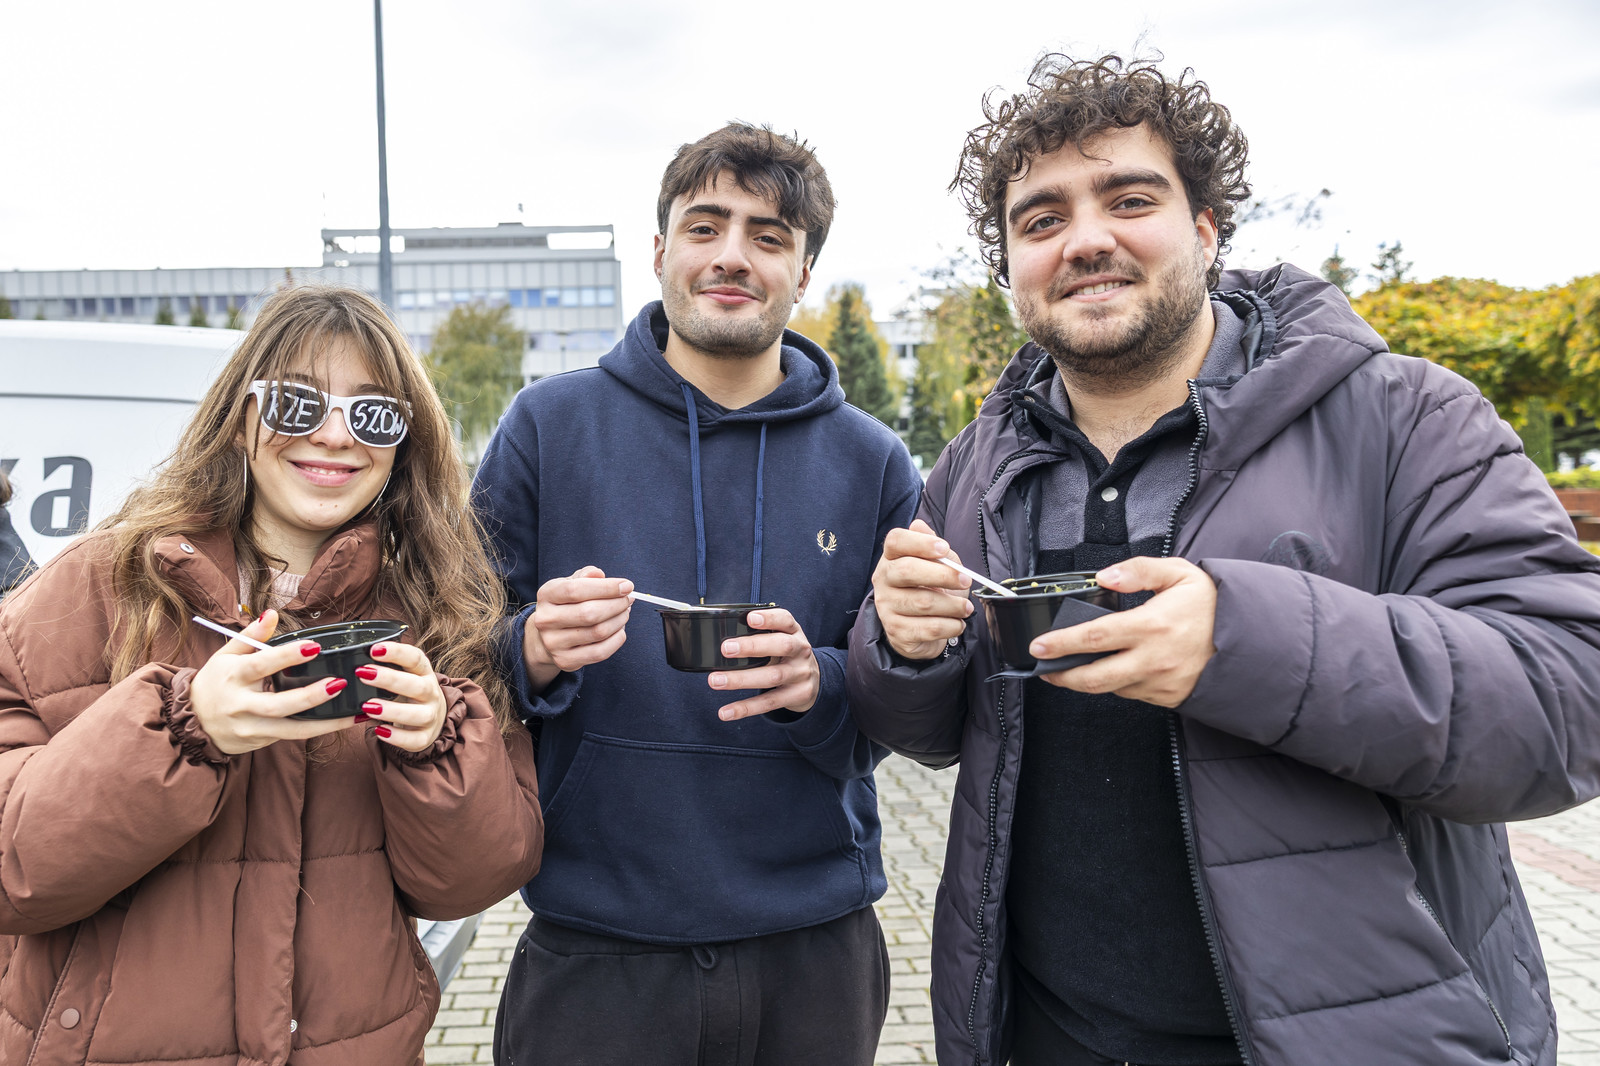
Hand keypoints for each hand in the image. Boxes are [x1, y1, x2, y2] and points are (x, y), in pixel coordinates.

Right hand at [189, 609, 359, 754]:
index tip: (314, 647)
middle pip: (277, 704)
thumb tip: (272, 612)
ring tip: (352, 714)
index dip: (286, 656)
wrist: (190, 722)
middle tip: (338, 683)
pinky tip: (342, 723)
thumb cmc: (215, 682)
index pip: (261, 664)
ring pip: (290, 730)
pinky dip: (317, 730)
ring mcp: (250, 727)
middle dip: (309, 696)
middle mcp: (240, 704)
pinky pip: (291, 737)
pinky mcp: (259, 741)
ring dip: (324, 723)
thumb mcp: (226, 655)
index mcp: (232, 676)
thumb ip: (251, 635)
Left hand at [353, 641, 448, 751]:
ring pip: (418, 714)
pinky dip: (397, 737)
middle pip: (417, 686)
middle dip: (390, 679)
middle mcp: (431, 692)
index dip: (397, 652)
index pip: (416, 658)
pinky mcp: (425, 737)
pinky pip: (414, 739)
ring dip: (392, 710)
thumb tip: (350, 660)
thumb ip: (385, 667)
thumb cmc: (408, 692)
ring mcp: (431, 716)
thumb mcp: (404, 675)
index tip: (374, 649)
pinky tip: (379, 731)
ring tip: (368, 707)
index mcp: (424, 672)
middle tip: (363, 674)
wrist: (432, 718)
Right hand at [524, 566, 632, 691]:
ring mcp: (553, 643)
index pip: (575, 590)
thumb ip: (586, 576)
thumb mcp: (572, 584)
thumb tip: (599, 574)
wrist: (549, 636)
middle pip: (589, 613)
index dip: (606, 587)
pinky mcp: (565, 661)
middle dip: (616, 605)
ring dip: (619, 620)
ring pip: (598, 632)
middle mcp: (545, 620)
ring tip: (625, 612)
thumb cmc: (568, 604)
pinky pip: (600, 652)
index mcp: (546, 595)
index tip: (627, 586)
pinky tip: (620, 629)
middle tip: (628, 600)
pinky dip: (617, 639)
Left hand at [708, 608, 820, 720]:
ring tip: (716, 680)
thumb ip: (762, 637)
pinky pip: (769, 702)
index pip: (785, 620)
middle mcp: (801, 651)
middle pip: (781, 646)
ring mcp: (801, 674)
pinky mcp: (797, 695)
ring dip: (741, 679)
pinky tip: (726, 711)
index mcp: (794, 632)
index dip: (769, 618)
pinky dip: (746, 708)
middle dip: (752, 646)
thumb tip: (724, 642)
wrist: (816, 681)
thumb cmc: (788, 655)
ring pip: (772, 676)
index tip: (750, 618)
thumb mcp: (782, 639)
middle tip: (726, 649)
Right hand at [871, 518, 973, 660]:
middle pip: (907, 570)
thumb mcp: (938, 565)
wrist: (922, 630)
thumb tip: (921, 525)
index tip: (944, 548)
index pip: (896, 541)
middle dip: (943, 574)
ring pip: (923, 602)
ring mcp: (886, 607)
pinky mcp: (897, 632)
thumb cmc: (932, 589)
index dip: (920, 543)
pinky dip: (951, 626)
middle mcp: (883, 580)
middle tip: (966, 581)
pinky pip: (930, 628)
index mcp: (891, 558)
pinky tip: (957, 623)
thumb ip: (934, 548)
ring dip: (953, 605)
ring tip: (966, 607)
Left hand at [1031, 557, 1217, 707]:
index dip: (1060, 643)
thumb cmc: (1212, 605)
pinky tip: (1112, 671)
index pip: (1093, 638)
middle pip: (1093, 678)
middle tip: (1043, 668)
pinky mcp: (1168, 698)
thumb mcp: (1179, 573)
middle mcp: (1152, 659)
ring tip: (1070, 670)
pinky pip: (1132, 694)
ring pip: (1110, 689)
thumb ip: (1138, 570)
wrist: (1251, 639)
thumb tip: (1104, 577)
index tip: (1039, 646)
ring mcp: (1160, 683)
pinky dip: (1117, 684)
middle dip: (1061, 675)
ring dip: (1087, 682)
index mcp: (1151, 625)